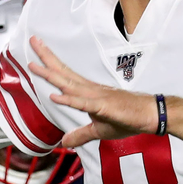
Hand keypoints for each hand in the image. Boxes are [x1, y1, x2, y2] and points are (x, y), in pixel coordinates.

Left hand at [26, 37, 163, 147]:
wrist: (150, 115)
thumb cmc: (127, 118)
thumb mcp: (99, 130)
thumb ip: (80, 135)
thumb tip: (65, 142)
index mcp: (88, 92)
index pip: (66, 75)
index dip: (50, 64)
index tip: (37, 53)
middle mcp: (90, 90)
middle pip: (64, 72)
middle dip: (46, 58)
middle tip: (33, 41)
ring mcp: (96, 97)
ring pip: (69, 84)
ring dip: (51, 75)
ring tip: (34, 65)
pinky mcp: (103, 108)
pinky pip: (83, 104)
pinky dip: (69, 99)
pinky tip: (56, 96)